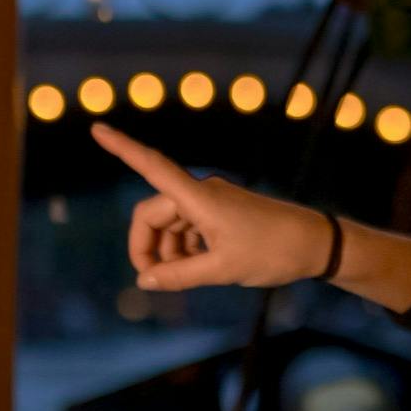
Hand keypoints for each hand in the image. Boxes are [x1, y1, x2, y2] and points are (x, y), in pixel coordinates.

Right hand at [91, 121, 334, 291]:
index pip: (152, 166)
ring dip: (167, 252)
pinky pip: (188, 228)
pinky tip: (197, 269)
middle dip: (147, 247)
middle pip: (153, 214)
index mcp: (198, 196)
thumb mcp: (220, 269)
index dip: (122, 148)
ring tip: (182, 279)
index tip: (96, 129)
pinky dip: (184, 249)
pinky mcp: (221, 213)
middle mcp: (201, 193)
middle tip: (153, 281)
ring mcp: (211, 202)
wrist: (315, 244)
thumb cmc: (271, 252)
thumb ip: (178, 275)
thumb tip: (144, 281)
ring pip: (170, 225)